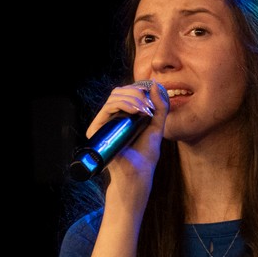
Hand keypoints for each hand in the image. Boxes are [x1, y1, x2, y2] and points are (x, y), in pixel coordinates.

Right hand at [86, 81, 167, 210]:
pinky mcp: (97, 129)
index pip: (126, 93)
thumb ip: (160, 106)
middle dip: (137, 93)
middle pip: (119, 92)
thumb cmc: (146, 154)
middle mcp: (112, 118)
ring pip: (114, 96)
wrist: (138, 172)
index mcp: (123, 116)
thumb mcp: (157, 126)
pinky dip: (123, 104)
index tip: (152, 99)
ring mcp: (104, 123)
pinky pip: (108, 107)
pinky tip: (136, 111)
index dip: (139, 90)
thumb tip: (154, 84)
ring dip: (132, 98)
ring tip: (144, 111)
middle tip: (149, 106)